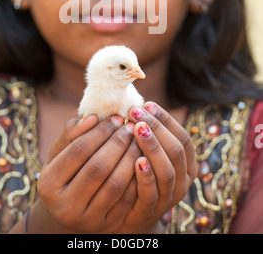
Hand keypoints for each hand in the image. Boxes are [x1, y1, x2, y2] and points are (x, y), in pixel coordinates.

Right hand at [30, 115, 141, 233]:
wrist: (66, 213)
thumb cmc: (64, 173)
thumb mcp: (59, 153)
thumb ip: (72, 132)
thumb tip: (94, 117)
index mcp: (48, 183)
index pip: (78, 150)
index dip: (100, 131)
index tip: (117, 117)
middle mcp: (65, 206)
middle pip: (98, 167)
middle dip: (118, 142)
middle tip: (130, 127)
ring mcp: (87, 220)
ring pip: (115, 184)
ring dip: (131, 157)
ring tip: (137, 140)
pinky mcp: (107, 227)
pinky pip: (127, 199)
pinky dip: (137, 177)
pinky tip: (141, 160)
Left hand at [115, 101, 196, 233]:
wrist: (129, 213)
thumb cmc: (140, 173)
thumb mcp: (151, 153)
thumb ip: (151, 134)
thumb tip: (139, 103)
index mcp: (187, 164)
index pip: (183, 137)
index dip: (166, 120)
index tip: (147, 104)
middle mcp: (183, 180)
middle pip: (175, 150)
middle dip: (156, 128)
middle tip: (135, 111)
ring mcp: (168, 197)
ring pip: (166, 170)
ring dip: (151, 146)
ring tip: (136, 128)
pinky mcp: (150, 210)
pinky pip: (151, 192)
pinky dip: (146, 175)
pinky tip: (136, 159)